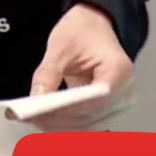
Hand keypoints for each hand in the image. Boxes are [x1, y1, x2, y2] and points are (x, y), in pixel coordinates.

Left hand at [28, 3, 135, 130]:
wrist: (95, 28)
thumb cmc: (83, 32)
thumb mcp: (61, 46)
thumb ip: (48, 73)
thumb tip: (36, 100)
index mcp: (119, 70)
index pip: (96, 98)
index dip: (69, 109)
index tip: (42, 111)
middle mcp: (126, 92)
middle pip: (92, 116)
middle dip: (58, 119)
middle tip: (29, 117)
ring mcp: (120, 106)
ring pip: (88, 126)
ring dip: (60, 125)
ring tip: (33, 119)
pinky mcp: (109, 114)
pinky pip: (87, 125)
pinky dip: (65, 125)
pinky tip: (45, 120)